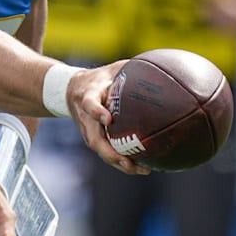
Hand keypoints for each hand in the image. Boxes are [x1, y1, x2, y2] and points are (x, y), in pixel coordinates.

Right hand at [67, 60, 150, 175]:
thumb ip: (131, 68)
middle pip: (94, 140)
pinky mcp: (94, 139)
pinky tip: (146, 166)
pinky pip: (108, 153)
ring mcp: (88, 132)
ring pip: (102, 151)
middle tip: (128, 160)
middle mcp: (86, 118)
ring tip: (142, 169)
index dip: (97, 113)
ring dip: (120, 162)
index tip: (108, 119)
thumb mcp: (112, 68)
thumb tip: (162, 66)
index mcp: (87, 97)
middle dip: (110, 152)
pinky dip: (125, 162)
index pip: (89, 105)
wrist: (72, 90)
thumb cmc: (99, 78)